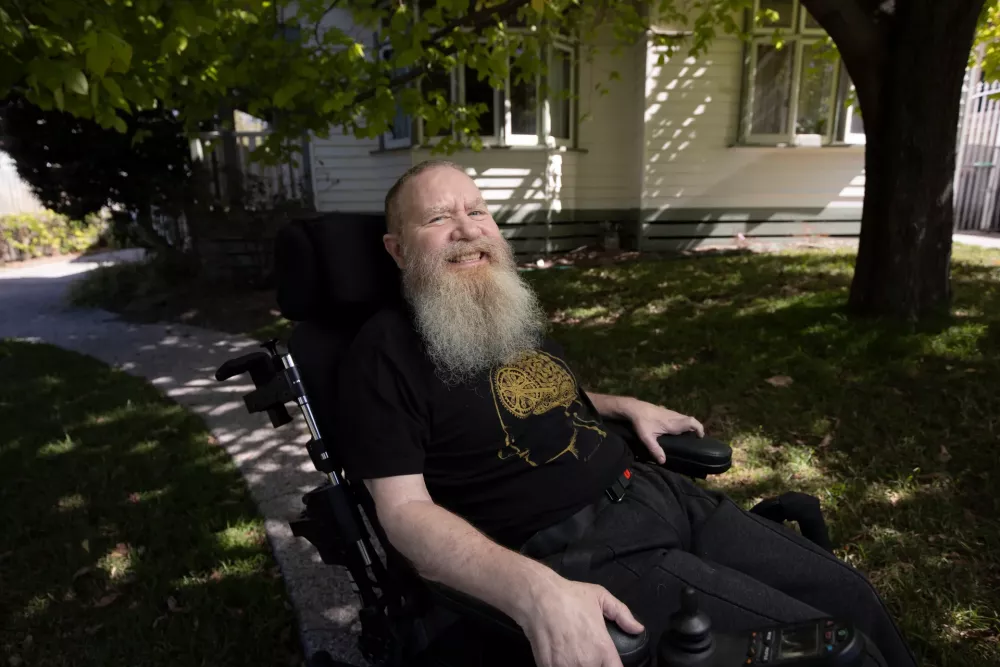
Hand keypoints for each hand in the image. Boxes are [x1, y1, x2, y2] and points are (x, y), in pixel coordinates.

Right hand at [519, 575, 643, 666]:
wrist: (538, 597)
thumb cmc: (570, 595)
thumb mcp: (601, 596)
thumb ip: (622, 614)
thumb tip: (638, 629)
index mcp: (602, 648)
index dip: (612, 666)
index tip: (608, 662)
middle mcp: (587, 662)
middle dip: (594, 665)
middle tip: (587, 655)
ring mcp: (566, 666)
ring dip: (576, 665)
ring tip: (575, 657)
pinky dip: (561, 666)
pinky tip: (561, 659)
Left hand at [624, 399, 704, 463]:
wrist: (635, 408)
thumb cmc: (641, 422)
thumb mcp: (647, 437)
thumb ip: (655, 449)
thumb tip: (663, 461)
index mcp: (673, 423)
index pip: (692, 422)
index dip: (699, 428)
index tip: (700, 437)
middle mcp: (674, 417)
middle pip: (691, 420)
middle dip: (696, 428)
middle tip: (695, 439)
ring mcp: (671, 412)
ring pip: (685, 418)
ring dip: (689, 425)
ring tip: (687, 436)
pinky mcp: (667, 411)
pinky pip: (680, 417)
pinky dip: (683, 423)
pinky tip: (676, 430)